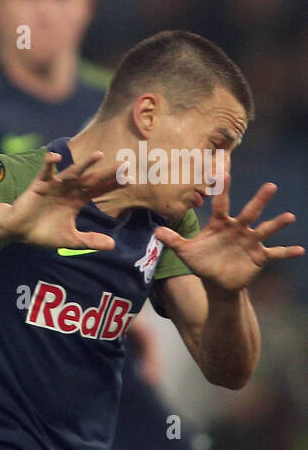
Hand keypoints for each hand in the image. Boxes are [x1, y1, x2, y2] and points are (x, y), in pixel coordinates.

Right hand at [0, 151, 117, 251]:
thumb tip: (113, 245)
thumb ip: (90, 240)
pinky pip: (45, 172)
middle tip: (125, 165)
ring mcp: (54, 185)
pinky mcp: (39, 185)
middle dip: (107, 173)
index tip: (129, 180)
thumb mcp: (70, 239)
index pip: (98, 190)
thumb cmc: (44, 232)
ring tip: (98, 155)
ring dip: (84, 164)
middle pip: (91, 179)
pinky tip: (57, 157)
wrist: (18, 230)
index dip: (112, 185)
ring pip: (72, 172)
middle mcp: (68, 189)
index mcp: (76, 200)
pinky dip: (50, 163)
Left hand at [155, 179, 303, 292]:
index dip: (222, 185)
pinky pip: (275, 253)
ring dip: (277, 223)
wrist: (217, 282)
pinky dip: (287, 252)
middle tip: (271, 185)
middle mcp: (238, 228)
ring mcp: (250, 241)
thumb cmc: (202, 262)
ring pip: (265, 229)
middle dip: (260, 199)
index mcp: (220, 222)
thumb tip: (155, 232)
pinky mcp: (259, 257)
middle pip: (250, 211)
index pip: (221, 199)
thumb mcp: (186, 252)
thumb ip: (173, 241)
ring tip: (290, 216)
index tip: (224, 167)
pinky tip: (300, 250)